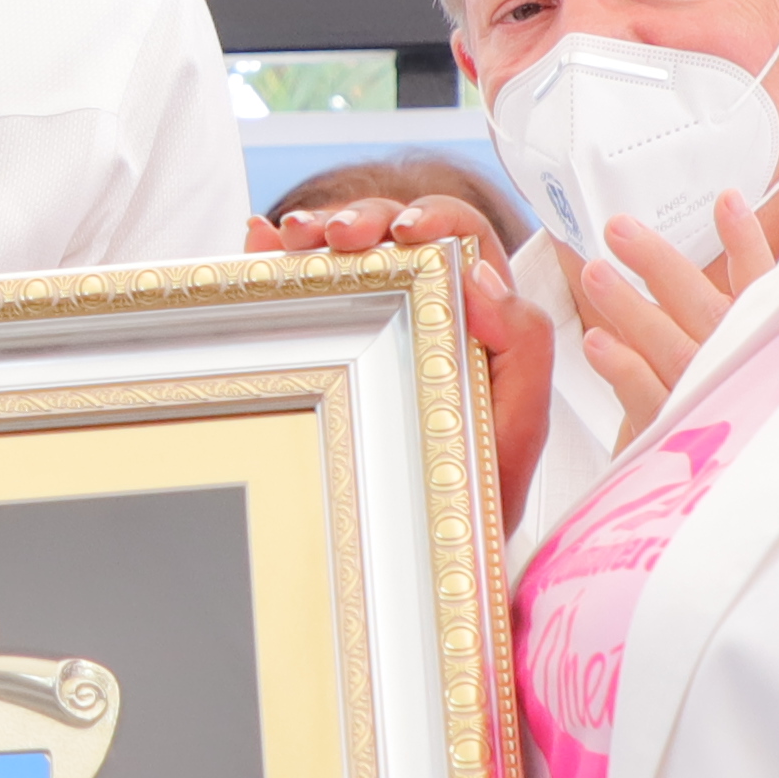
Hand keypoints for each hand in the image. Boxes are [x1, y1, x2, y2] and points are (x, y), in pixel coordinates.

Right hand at [257, 206, 554, 526]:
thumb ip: (524, 352)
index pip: (462, 239)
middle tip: (335, 235)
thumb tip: (478, 277)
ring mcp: (363, 328)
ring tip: (290, 240)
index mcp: (476, 322)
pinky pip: (288, 291)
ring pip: (340, 255)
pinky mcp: (313, 345)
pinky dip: (265, 258)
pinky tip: (254, 242)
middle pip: (393, 234)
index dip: (436, 217)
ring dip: (315, 231)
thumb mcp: (516, 431)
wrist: (423, 561)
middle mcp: (419, 314)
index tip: (407, 231)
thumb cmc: (473, 501)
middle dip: (365, 217)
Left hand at [572, 202, 778, 443]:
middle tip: (618, 229)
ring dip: (629, 308)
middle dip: (660, 265)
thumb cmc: (739, 406)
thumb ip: (747, 305)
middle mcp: (745, 368)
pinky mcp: (681, 437)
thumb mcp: (755, 351)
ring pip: (671, 348)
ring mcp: (713, 402)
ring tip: (594, 272)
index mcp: (770, 343)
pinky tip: (597, 342)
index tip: (726, 201)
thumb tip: (726, 235)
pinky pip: (650, 400)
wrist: (744, 486)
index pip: (764, 289)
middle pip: (705, 309)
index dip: (746, 245)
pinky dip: (625, 370)